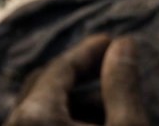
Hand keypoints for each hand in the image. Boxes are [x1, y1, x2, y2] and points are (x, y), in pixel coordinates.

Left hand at [4, 34, 148, 125]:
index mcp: (35, 115)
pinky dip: (63, 122)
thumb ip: (122, 85)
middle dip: (80, 77)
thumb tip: (124, 44)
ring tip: (111, 109)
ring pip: (41, 113)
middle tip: (112, 68)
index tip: (112, 40)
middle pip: (43, 88)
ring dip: (76, 104)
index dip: (88, 51)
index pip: (59, 68)